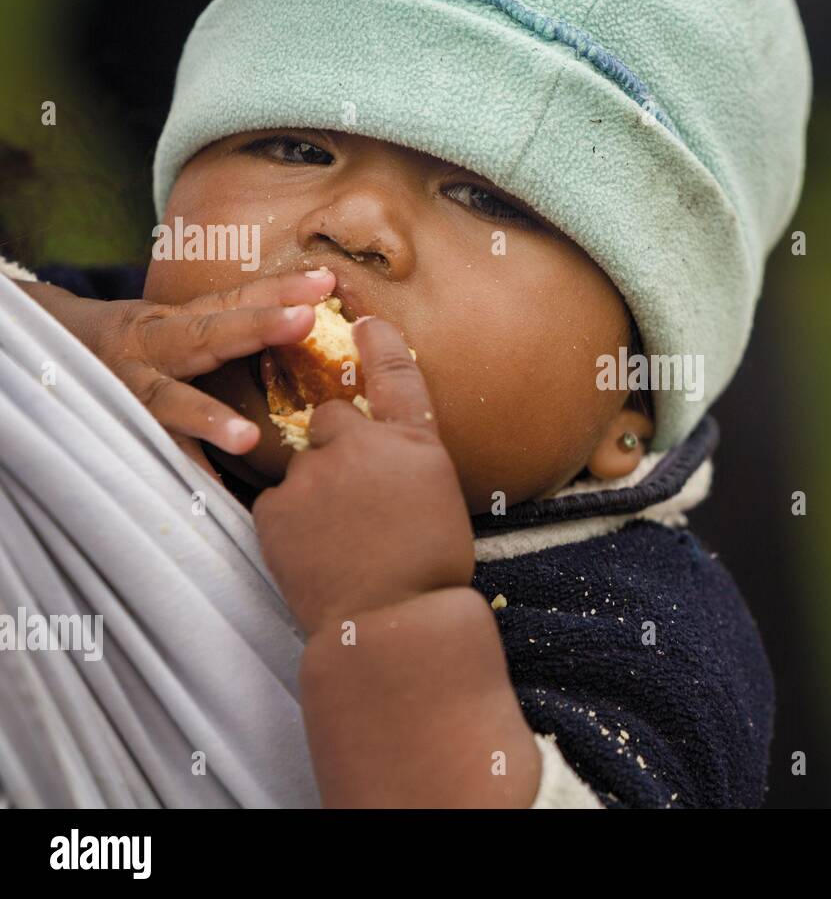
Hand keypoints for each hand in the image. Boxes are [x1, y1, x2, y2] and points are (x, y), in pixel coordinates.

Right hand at [19, 269, 335, 478]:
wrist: (41, 354)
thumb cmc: (134, 351)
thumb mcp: (173, 329)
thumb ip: (228, 328)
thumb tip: (311, 320)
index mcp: (173, 322)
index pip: (232, 301)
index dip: (278, 289)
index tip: (325, 282)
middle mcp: (149, 347)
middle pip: (204, 335)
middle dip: (254, 326)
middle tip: (305, 320)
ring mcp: (127, 389)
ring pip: (166, 400)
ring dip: (207, 418)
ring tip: (247, 439)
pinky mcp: (114, 428)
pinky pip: (148, 452)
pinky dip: (176, 474)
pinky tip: (208, 496)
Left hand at [251, 316, 474, 636]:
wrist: (394, 624)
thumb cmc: (431, 567)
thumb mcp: (439, 496)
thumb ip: (407, 458)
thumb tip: (382, 450)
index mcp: (415, 442)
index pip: (396, 374)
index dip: (380, 344)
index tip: (364, 322)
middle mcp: (362, 445)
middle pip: (332, 418)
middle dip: (337, 445)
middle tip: (357, 498)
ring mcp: (314, 474)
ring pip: (303, 465)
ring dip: (315, 489)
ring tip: (341, 539)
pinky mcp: (276, 508)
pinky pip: (279, 500)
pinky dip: (292, 522)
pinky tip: (317, 554)